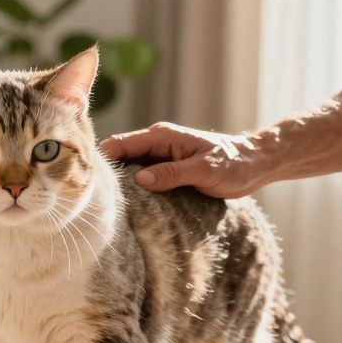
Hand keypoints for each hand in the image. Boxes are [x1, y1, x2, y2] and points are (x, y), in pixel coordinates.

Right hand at [97, 122, 263, 197]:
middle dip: (106, 174)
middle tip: (92, 198)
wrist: (254, 164)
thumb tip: (140, 180)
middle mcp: (157, 144)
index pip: (121, 144)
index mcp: (162, 136)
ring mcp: (160, 158)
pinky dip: (134, 190)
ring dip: (120, 184)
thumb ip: (172, 174)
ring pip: (129, 169)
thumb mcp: (204, 170)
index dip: (102, 159)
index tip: (87, 179)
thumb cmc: (233, 164)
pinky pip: (143, 178)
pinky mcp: (166, 170)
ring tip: (105, 205)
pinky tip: (127, 206)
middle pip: (120, 157)